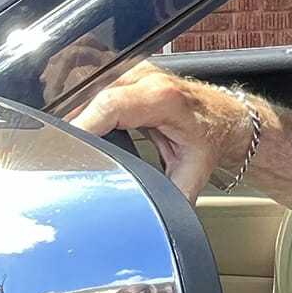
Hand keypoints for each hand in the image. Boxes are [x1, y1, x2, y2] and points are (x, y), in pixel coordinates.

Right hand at [71, 64, 244, 200]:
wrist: (224, 116)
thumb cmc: (210, 137)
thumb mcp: (193, 172)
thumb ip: (172, 196)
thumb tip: (158, 221)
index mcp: (163, 98)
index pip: (109, 105)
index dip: (83, 126)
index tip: (68, 150)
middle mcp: (146, 77)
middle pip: (91, 94)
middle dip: (73, 124)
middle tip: (68, 154)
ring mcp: (134, 70)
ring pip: (86, 85)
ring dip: (73, 111)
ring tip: (71, 139)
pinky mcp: (124, 71)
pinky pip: (91, 83)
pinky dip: (80, 103)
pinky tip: (79, 121)